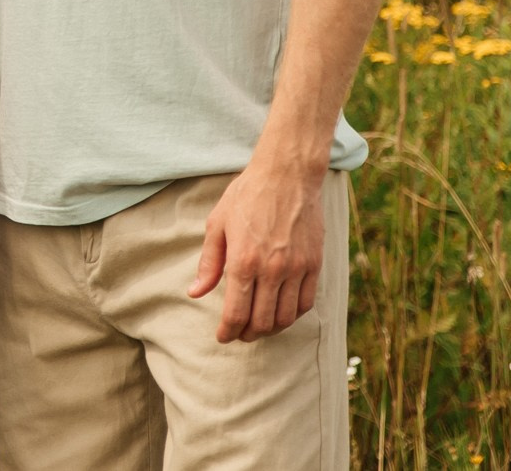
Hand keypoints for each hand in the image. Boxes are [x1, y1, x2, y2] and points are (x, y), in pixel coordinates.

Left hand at [188, 156, 326, 342]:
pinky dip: (292, 315)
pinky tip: (281, 312)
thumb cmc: (247, 195)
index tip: (222, 336)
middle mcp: (272, 269)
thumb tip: (195, 292)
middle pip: (261, 321)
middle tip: (239, 333)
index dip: (227, 331)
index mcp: (243, 260)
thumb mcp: (217, 224)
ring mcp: (296, 268)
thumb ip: (209, 263)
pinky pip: (305, 303)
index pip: (236, 313)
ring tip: (258, 326)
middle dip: (247, 334)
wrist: (287, 174)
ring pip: (285, 317)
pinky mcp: (314, 264)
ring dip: (270, 328)